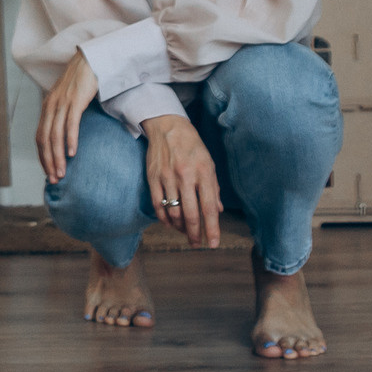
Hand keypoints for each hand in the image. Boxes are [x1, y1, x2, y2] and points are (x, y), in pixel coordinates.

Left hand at [35, 52, 98, 184]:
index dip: (42, 157)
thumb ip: (64, 116)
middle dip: (49, 162)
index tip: (48, 172)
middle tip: (55, 179)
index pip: (40, 138)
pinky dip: (70, 140)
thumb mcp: (68, 101)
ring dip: (58, 156)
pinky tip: (72, 153)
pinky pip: (70, 124)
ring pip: (56, 135)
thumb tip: (66, 136)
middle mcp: (50, 106)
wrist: (89, 61)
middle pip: (45, 140)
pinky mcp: (75, 101)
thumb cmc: (81, 83)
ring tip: (62, 172)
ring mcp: (62, 104)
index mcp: (47, 108)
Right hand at [142, 115, 221, 246]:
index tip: (213, 243)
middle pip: (191, 214)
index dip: (212, 228)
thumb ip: (213, 188)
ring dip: (180, 227)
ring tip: (185, 233)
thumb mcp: (209, 163)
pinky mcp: (153, 178)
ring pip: (173, 212)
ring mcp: (167, 177)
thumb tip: (218, 210)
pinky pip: (157, 205)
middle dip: (195, 234)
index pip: (209, 207)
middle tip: (196, 245)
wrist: (167, 127)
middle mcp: (185, 176)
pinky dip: (164, 218)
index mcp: (203, 172)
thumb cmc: (192, 146)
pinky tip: (170, 223)